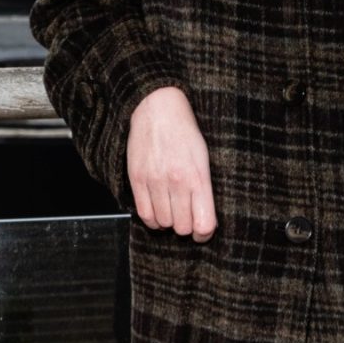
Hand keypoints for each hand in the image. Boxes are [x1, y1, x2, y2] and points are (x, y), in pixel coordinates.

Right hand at [127, 85, 216, 241]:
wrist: (158, 108)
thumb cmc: (185, 132)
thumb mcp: (204, 159)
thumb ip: (205, 190)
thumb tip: (206, 221)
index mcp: (198, 177)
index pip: (204, 223)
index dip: (204, 233)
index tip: (203, 231)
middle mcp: (176, 182)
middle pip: (182, 227)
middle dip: (186, 227)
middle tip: (187, 218)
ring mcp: (155, 181)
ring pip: (163, 223)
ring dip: (169, 222)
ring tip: (172, 210)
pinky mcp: (137, 179)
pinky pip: (144, 213)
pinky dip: (152, 219)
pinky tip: (158, 212)